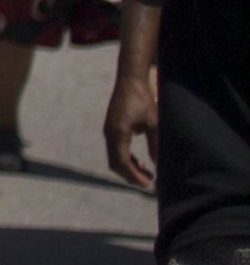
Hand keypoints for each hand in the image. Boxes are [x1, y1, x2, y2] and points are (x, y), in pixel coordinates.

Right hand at [104, 68, 158, 188]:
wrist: (130, 80)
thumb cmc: (142, 100)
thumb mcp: (153, 123)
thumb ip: (155, 144)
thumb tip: (156, 164)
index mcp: (118, 133)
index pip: (122, 162)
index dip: (134, 176)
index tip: (147, 184)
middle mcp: (110, 133)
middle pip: (115, 163)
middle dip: (130, 175)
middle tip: (148, 182)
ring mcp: (109, 130)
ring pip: (114, 157)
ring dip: (128, 167)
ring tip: (145, 172)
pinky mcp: (111, 127)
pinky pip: (115, 149)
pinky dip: (125, 158)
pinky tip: (139, 160)